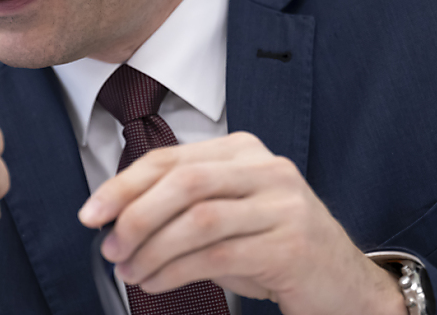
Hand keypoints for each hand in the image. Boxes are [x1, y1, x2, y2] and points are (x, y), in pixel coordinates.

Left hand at [78, 131, 403, 314]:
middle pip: (183, 182)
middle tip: (109, 245)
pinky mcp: (290, 245)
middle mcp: (266, 169)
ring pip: (198, 219)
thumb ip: (183, 207)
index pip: (172, 158)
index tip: (91, 212)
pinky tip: (156, 283)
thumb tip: (117, 218)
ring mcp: (283, 205)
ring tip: (129, 270)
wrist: (345, 286)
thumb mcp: (229, 216)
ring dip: (152, 249)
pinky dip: (176, 271)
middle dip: (134, 214)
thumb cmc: (276, 249)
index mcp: (244, 151)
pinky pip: (218, 255)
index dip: (124, 184)